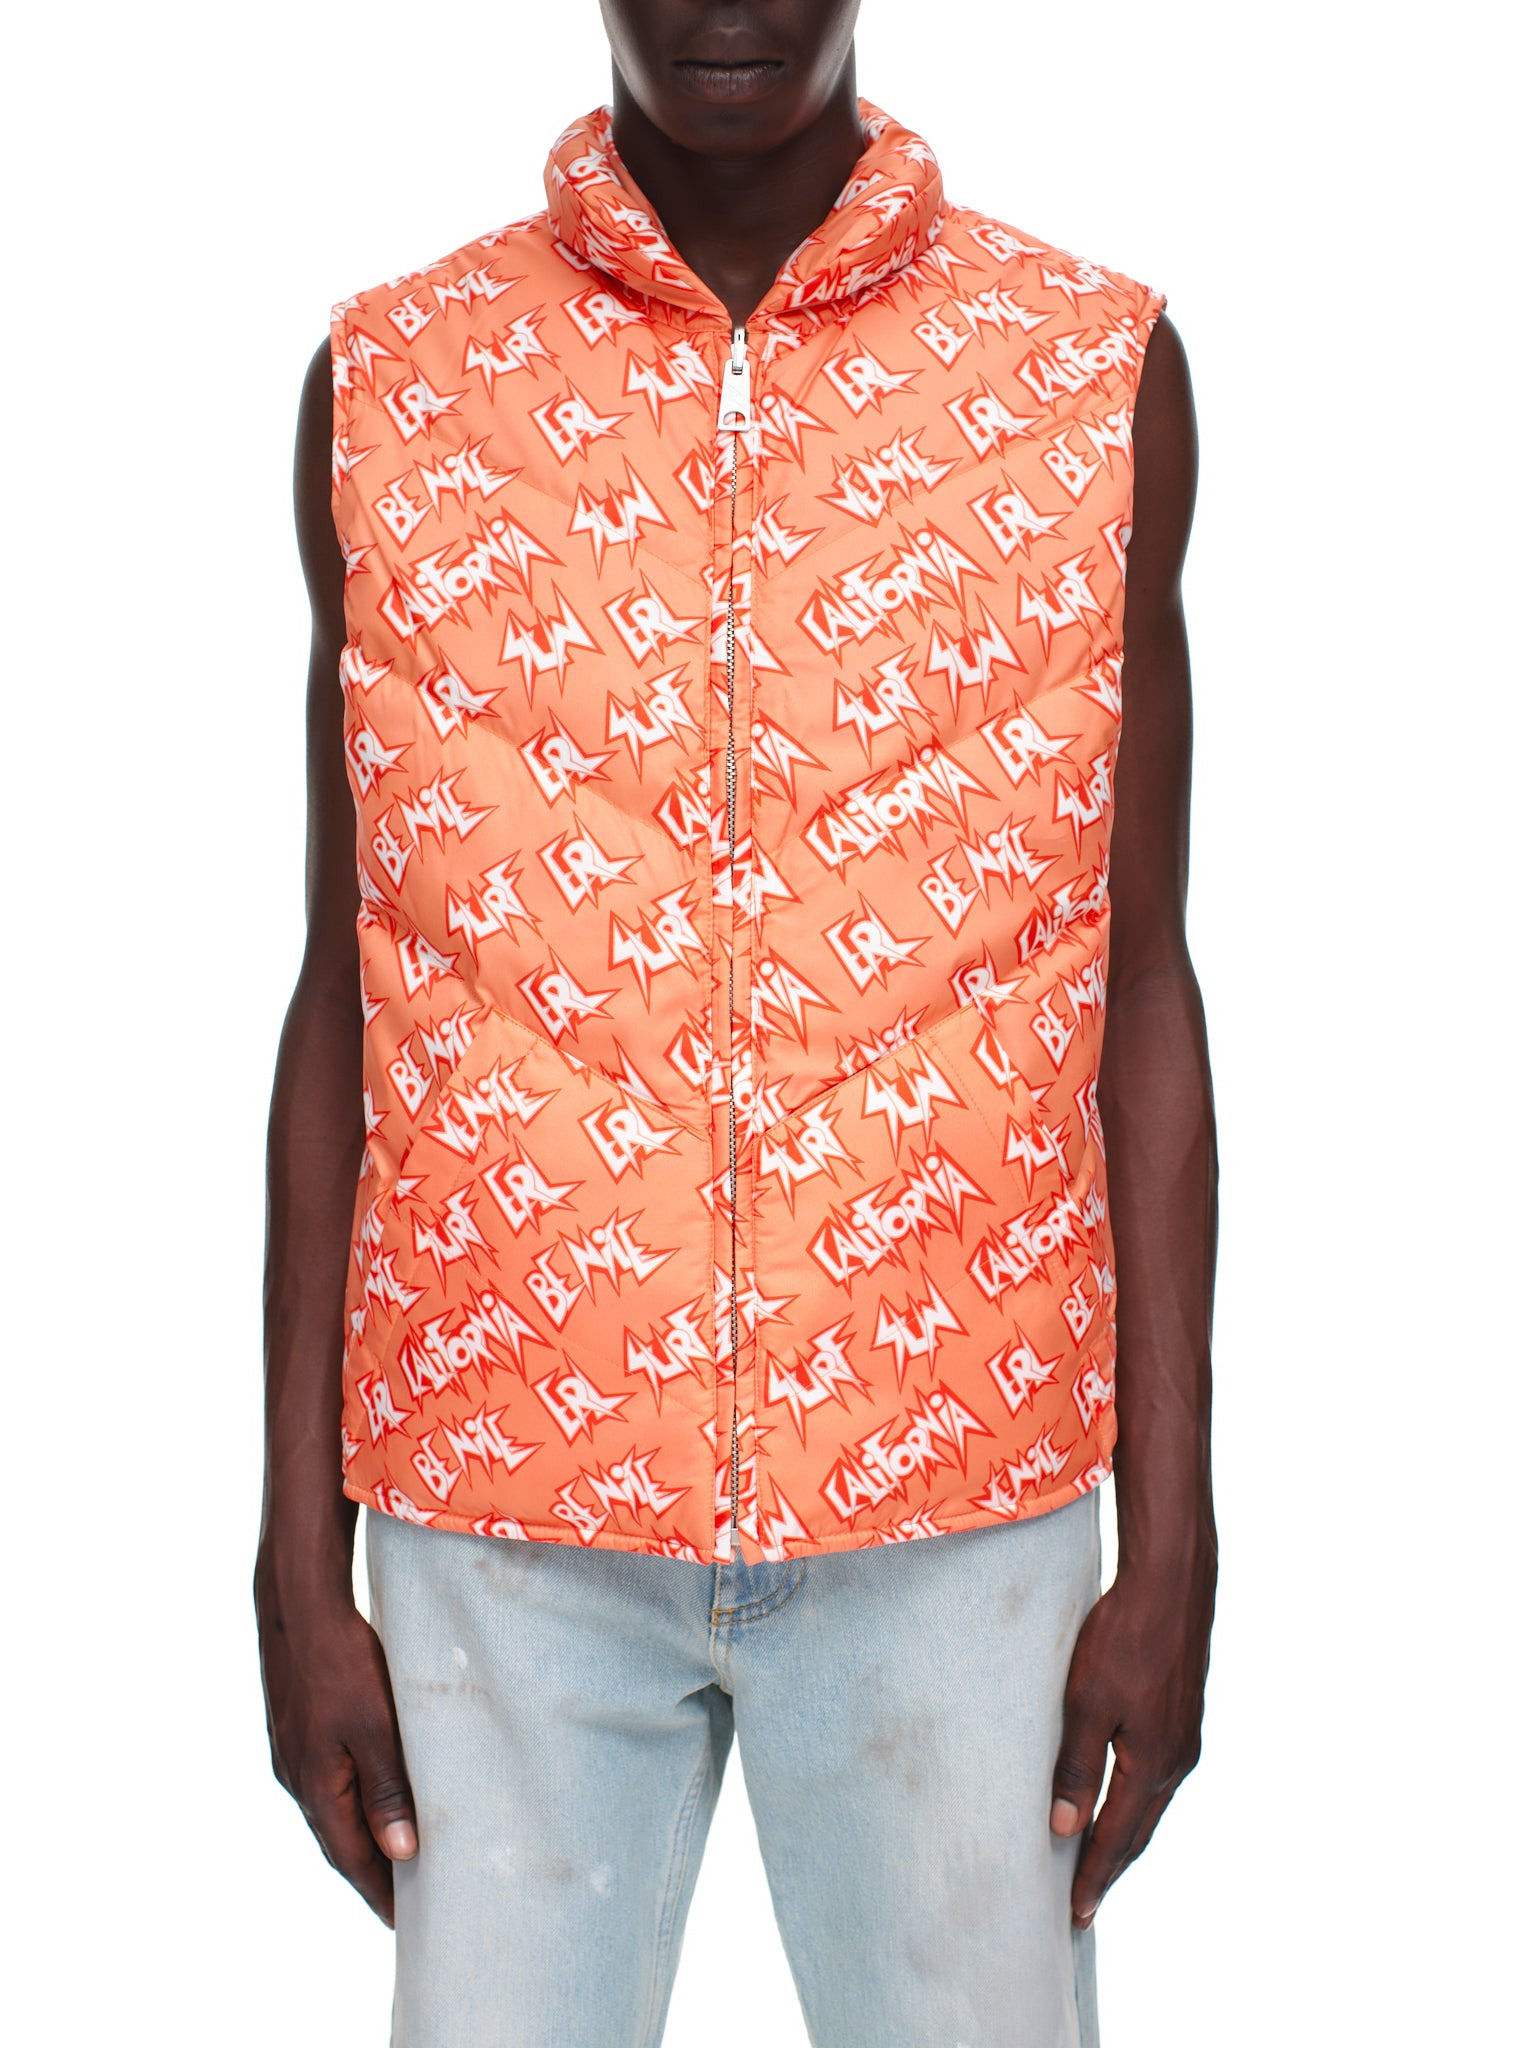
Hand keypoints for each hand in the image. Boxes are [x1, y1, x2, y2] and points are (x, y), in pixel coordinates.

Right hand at [255, 1552, 417, 1925]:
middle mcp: (298, 1778)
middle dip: (370, 1869)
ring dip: (360, 1833)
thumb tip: (399, 1851)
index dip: (378, 1889)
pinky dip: (351, 1799)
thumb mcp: (374, 1728)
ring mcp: (293, 1752)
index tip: (403, 1921)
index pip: (351, 1857)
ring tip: (394, 1851)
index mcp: (315, 1787)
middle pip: (338, 1839)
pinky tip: (370, 1793)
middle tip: (404, 1897)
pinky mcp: (297, 1728)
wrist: (299, 1605)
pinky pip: (327, 1780)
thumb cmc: (341, 1664)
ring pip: (332, 1808)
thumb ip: (386, 1790)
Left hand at [1049, 1545, 1215, 1927]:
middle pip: (1138, 1831)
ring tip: (1100, 1862)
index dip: (1093, 1877)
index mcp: (1152, 1764)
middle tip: (1085, 1905)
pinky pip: (1157, 1778)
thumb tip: (1064, 1829)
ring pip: (1150, 1805)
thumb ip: (1077, 1766)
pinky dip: (1136, 1803)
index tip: (1074, 1915)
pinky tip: (1123, 1799)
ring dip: (1124, 1837)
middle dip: (1111, 1869)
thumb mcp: (1087, 1700)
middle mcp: (1176, 1760)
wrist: (1173, 1583)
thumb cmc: (1125, 1637)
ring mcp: (1184, 1738)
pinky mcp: (1183, 1716)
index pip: (1115, 1838)